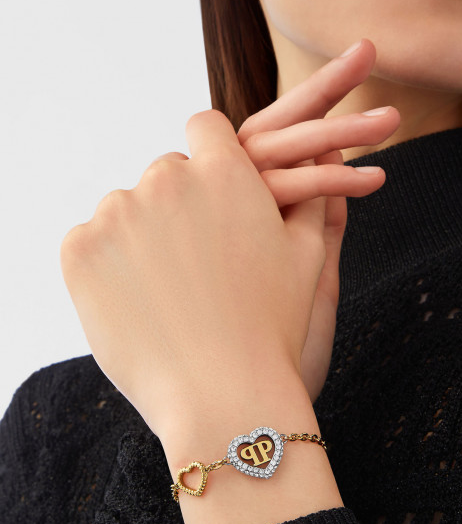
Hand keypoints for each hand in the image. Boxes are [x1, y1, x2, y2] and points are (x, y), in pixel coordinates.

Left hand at [59, 38, 398, 441]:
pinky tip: (141, 303)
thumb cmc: (272, 328)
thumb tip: (321, 145)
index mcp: (225, 172)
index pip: (206, 128)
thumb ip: (310, 193)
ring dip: (142, 236)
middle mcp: (167, 180)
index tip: (214, 197)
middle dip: (179, 205)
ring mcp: (116, 215)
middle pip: (164, 173)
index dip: (211, 160)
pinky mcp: (79, 252)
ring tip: (171, 294)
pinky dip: (109, 266)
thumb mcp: (307, 256)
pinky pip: (90, 241)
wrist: (224, 396)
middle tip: (198, 263)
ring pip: (126, 209)